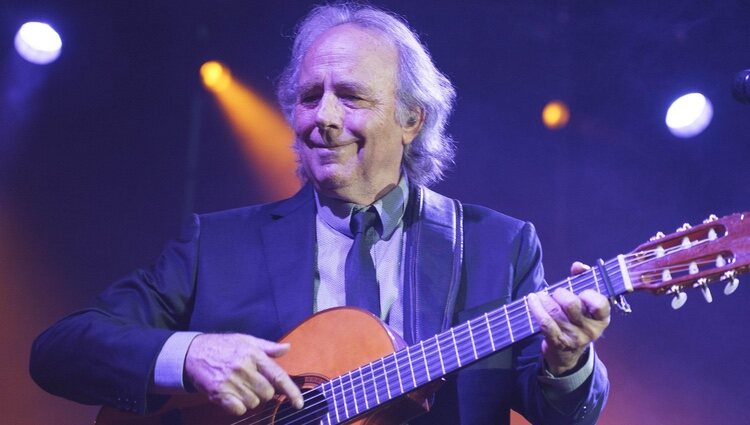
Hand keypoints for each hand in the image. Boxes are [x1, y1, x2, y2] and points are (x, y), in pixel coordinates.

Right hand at [184, 333, 302, 415]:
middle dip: (264, 392)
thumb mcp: (246, 340)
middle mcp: (244, 368)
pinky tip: (233, 395)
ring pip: (254, 403)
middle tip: (254, 383)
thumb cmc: (223, 346)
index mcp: (254, 354)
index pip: (278, 376)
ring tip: (241, 387)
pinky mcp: (219, 393)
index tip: (299, 403)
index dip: (291, 391)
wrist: (193, 353)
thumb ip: (268, 347)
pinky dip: (239, 406)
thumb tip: (287, 348)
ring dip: (251, 399)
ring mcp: (231, 382)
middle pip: (267, 393)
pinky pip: (239, 409)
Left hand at [527, 261, 610, 374]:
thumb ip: (584, 280)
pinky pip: (545, 323)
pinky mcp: (558, 342)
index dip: (588, 294)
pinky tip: (532, 299)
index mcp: (602, 318)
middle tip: (557, 293)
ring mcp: (574, 338)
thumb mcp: (586, 303)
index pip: (599, 304)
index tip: (581, 291)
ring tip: (540, 295)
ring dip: (544, 300)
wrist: (568, 353)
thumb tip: (579, 266)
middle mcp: (590, 330)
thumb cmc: (577, 319)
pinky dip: (536, 308)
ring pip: (555, 312)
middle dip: (560, 294)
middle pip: (572, 305)